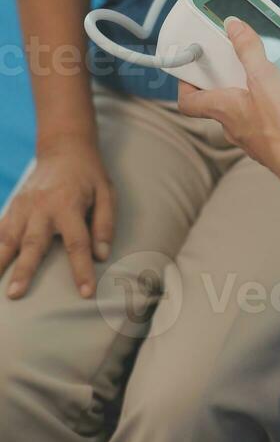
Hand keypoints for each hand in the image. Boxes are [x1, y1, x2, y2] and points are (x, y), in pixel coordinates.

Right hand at [0, 138, 114, 299]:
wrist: (64, 148)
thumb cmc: (89, 174)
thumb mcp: (107, 193)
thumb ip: (105, 224)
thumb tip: (102, 255)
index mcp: (68, 205)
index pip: (77, 243)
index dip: (81, 269)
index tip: (85, 293)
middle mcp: (42, 207)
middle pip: (33, 243)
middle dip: (24, 270)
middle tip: (15, 293)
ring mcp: (24, 206)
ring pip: (8, 237)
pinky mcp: (14, 205)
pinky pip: (0, 227)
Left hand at [178, 18, 279, 195]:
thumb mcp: (265, 77)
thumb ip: (248, 50)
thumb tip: (233, 27)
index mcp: (223, 109)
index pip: (189, 101)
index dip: (186, 83)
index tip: (194, 66)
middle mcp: (233, 126)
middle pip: (219, 100)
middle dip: (228, 79)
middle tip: (239, 60)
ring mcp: (253, 137)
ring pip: (244, 109)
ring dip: (254, 90)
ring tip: (273, 73)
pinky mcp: (274, 142)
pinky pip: (266, 119)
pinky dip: (274, 104)